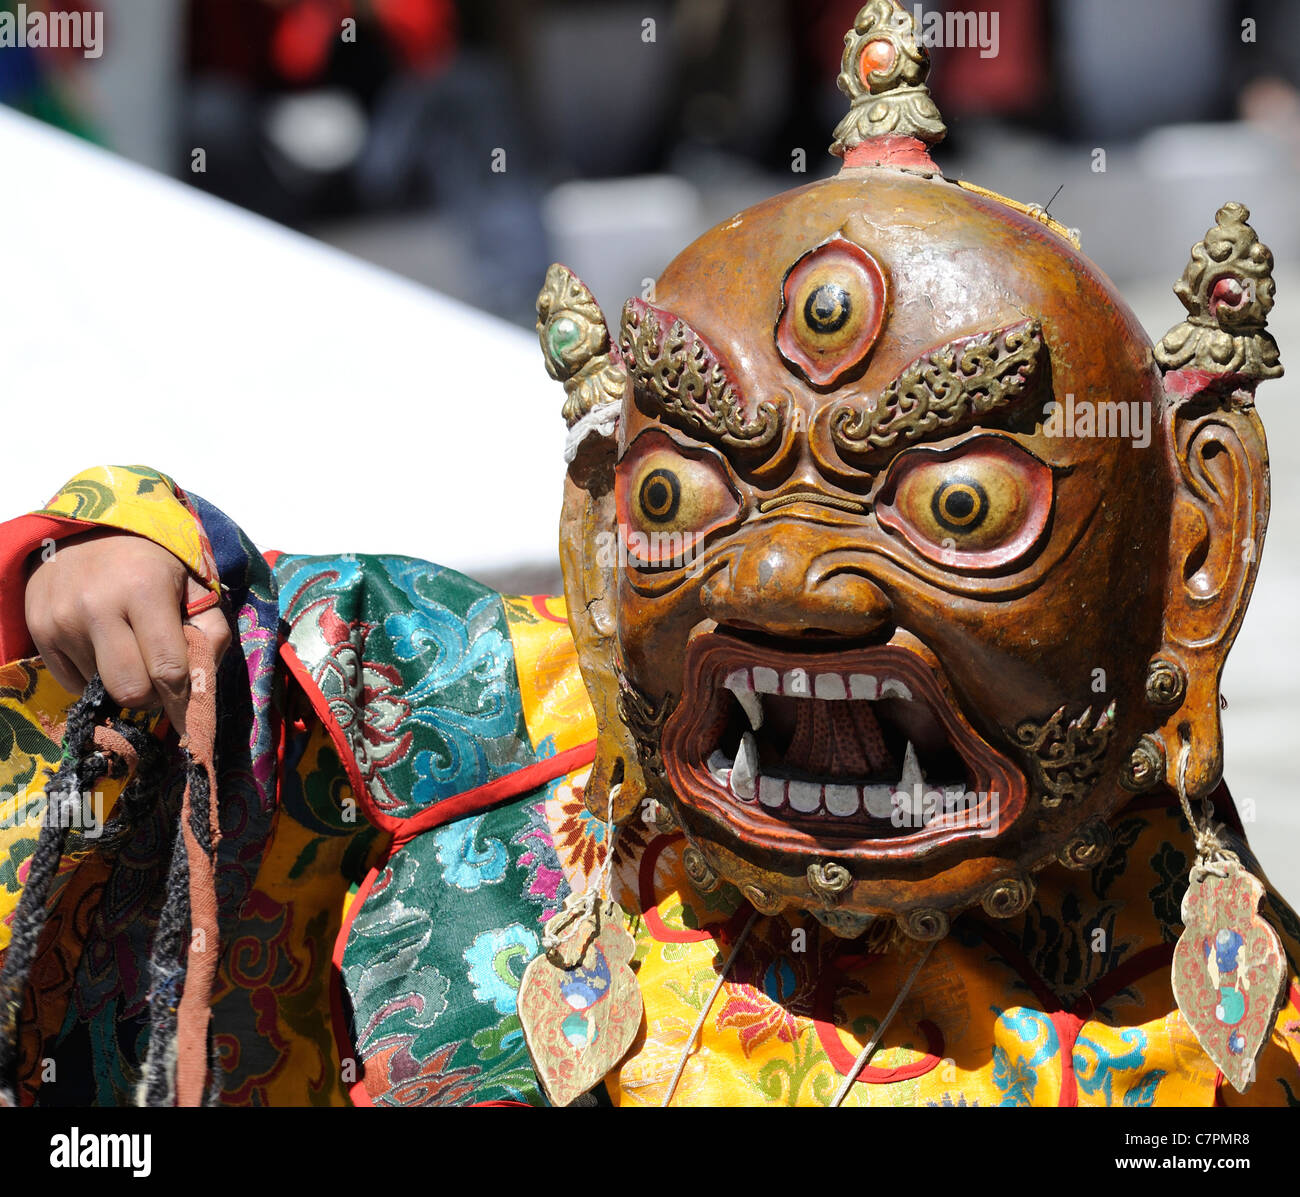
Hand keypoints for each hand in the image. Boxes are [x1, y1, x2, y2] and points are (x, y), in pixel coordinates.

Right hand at [24, 530, 231, 733]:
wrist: (85, 529)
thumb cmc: (151, 560)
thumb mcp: (193, 583)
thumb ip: (210, 630)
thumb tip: (204, 683)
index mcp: (144, 591)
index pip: (168, 669)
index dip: (183, 702)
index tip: (192, 722)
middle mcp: (97, 608)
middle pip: (130, 690)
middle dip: (152, 699)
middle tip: (161, 687)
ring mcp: (62, 621)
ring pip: (100, 689)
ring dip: (123, 684)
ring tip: (131, 653)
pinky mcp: (39, 632)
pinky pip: (72, 683)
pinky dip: (95, 680)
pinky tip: (105, 650)